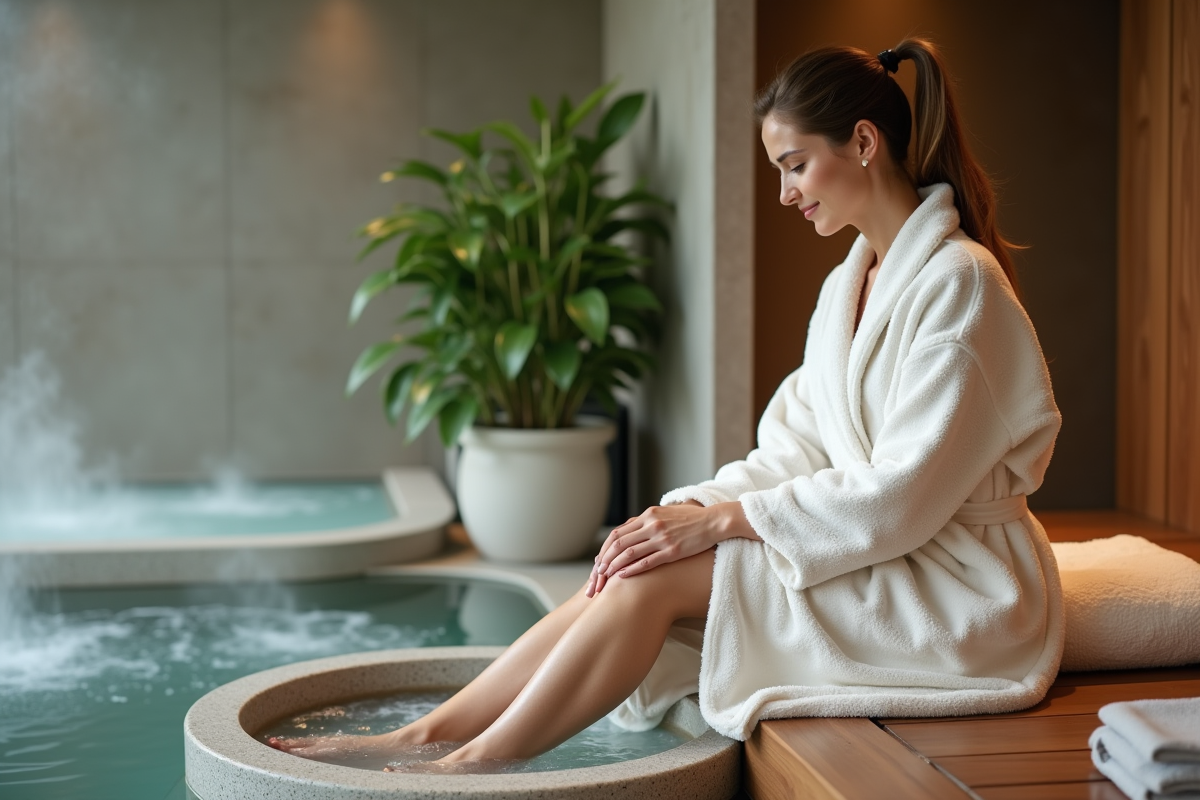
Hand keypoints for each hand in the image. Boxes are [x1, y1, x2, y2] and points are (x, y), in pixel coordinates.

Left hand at [585, 501, 754, 595]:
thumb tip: (632, 530)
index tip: (597, 563)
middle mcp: (651, 525)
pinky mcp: (672, 550)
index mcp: (648, 515)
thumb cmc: (691, 519)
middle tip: (596, 576)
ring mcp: (661, 538)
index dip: (604, 549)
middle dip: (603, 561)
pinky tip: (622, 577)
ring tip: (604, 578)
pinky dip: (632, 569)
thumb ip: (648, 521)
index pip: (617, 533)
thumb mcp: (666, 514)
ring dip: (613, 567)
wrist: (714, 521)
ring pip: (629, 553)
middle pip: (618, 544)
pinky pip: (647, 561)